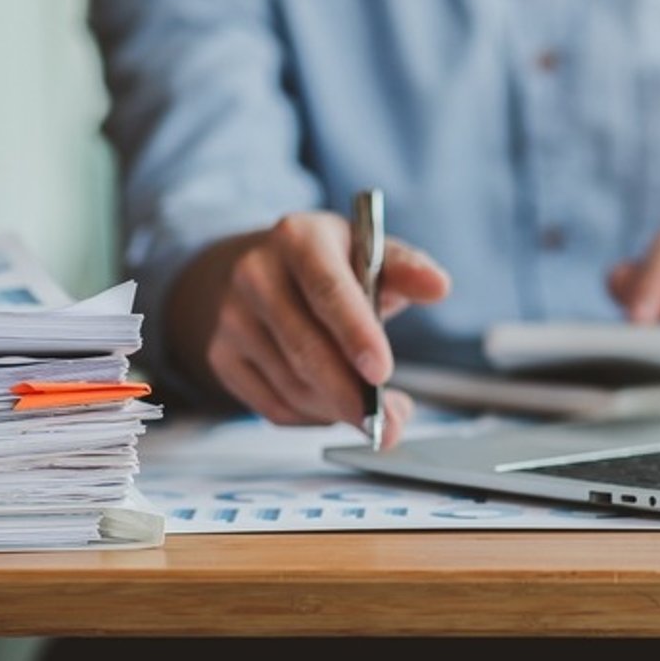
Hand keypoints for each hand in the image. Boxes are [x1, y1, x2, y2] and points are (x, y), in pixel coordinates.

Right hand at [169, 212, 451, 446]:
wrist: (261, 271)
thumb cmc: (329, 265)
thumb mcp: (368, 251)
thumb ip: (406, 270)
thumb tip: (438, 286)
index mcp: (298, 237)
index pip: (327, 290)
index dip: (355, 334)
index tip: (382, 373)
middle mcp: (255, 274)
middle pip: (305, 347)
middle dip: (351, 394)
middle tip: (390, 423)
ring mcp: (232, 318)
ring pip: (292, 384)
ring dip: (338, 409)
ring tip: (374, 412)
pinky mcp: (221, 356)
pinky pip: (273, 406)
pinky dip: (313, 417)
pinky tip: (335, 406)